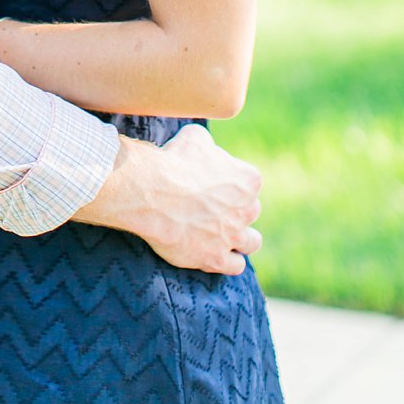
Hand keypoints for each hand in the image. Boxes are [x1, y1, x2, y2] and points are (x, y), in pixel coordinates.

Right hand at [116, 124, 263, 274]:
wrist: (151, 191)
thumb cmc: (172, 162)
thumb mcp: (194, 138)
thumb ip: (208, 144)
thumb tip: (207, 147)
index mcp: (248, 180)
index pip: (248, 181)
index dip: (229, 181)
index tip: (210, 182)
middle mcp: (247, 210)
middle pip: (250, 211)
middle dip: (234, 209)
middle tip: (208, 206)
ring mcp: (233, 236)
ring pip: (252, 242)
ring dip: (241, 239)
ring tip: (220, 234)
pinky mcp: (217, 258)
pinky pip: (235, 265)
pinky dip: (227, 260)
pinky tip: (212, 253)